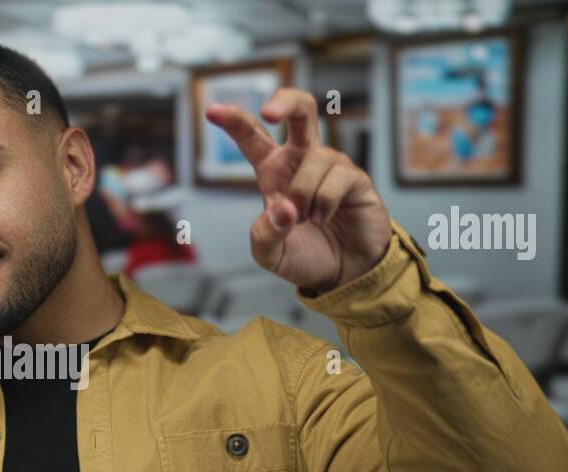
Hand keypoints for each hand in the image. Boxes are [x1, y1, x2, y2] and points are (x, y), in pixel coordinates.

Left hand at [206, 88, 391, 292]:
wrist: (345, 273)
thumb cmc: (306, 256)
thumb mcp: (272, 255)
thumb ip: (265, 236)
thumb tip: (283, 209)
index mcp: (274, 171)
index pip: (252, 138)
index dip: (234, 121)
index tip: (212, 111)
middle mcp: (302, 160)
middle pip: (300, 110)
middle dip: (285, 102)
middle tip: (269, 112)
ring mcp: (331, 165)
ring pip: (315, 158)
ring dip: (305, 193)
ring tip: (309, 220)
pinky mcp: (355, 177)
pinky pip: (337, 178)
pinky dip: (325, 203)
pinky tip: (325, 218)